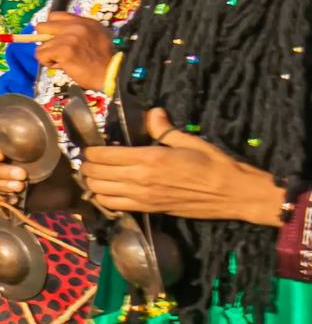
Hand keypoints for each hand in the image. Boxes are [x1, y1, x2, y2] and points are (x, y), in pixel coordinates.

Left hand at [32, 11, 113, 86]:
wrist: (112, 74)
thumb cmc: (102, 61)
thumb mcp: (95, 37)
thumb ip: (77, 32)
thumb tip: (53, 35)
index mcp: (85, 22)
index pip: (54, 16)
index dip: (51, 28)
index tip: (56, 38)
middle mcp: (76, 26)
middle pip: (42, 26)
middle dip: (45, 40)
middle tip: (56, 51)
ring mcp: (69, 37)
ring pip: (41, 44)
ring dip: (49, 55)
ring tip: (64, 61)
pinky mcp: (64, 50)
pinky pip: (41, 54)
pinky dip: (47, 62)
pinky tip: (61, 66)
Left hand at [77, 110, 290, 225]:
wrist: (234, 193)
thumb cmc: (214, 164)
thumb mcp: (189, 141)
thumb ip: (164, 129)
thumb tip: (152, 112)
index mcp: (148, 158)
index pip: (102, 155)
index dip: (91, 150)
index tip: (92, 146)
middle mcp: (139, 179)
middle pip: (95, 173)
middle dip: (88, 165)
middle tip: (92, 159)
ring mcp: (142, 197)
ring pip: (99, 191)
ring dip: (93, 182)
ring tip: (97, 174)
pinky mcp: (148, 210)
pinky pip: (114, 206)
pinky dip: (104, 198)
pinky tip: (108, 190)